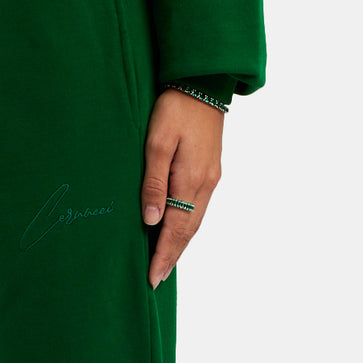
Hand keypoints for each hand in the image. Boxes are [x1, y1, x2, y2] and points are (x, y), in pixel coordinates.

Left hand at [141, 90, 222, 286]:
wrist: (202, 83)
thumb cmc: (174, 108)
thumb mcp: (156, 142)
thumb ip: (153, 182)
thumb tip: (151, 220)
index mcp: (191, 179)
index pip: (175, 228)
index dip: (163, 255)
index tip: (152, 278)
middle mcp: (205, 184)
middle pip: (188, 231)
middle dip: (172, 257)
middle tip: (156, 280)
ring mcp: (210, 178)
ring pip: (195, 221)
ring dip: (180, 244)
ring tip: (165, 263)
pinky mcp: (210, 171)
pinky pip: (198, 208)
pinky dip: (187, 226)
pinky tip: (177, 232)